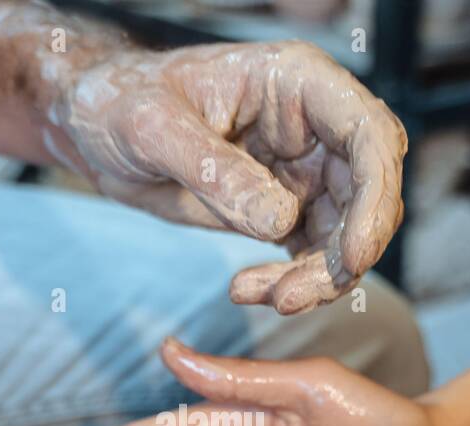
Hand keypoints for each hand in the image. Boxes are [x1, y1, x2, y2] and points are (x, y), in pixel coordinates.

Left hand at [55, 41, 407, 313]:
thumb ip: (216, 171)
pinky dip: (292, 282)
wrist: (95, 129)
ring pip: (344, 233)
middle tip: (291, 297)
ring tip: (257, 296)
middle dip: (342, 254)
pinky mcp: (286, 208)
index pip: (369, 135)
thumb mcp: (154, 129)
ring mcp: (304, 169)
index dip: (374, 198)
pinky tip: (249, 290)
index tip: (351, 257)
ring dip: (315, 278)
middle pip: (367, 195)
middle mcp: (313, 125)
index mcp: (297, 83)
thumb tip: (279, 221)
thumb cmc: (118, 102)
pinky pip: (312, 253)